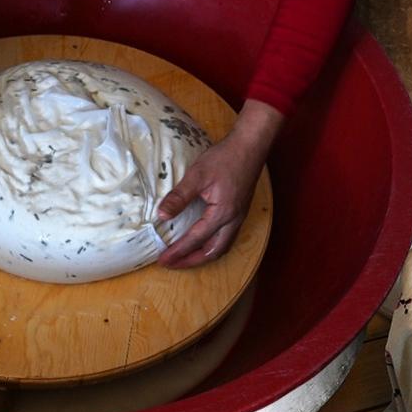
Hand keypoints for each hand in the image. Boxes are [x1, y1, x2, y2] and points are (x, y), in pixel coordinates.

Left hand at [157, 99, 282, 268]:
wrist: (250, 147)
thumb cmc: (224, 159)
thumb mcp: (197, 176)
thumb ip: (179, 197)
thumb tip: (162, 216)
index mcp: (222, 214)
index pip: (195, 239)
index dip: (178, 252)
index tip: (162, 260)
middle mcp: (233, 221)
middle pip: (212, 252)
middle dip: (191, 261)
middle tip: (172, 264)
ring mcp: (239, 217)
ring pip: (222, 247)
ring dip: (203, 255)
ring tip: (186, 258)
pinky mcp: (240, 212)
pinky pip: (227, 238)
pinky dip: (213, 246)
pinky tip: (204, 241)